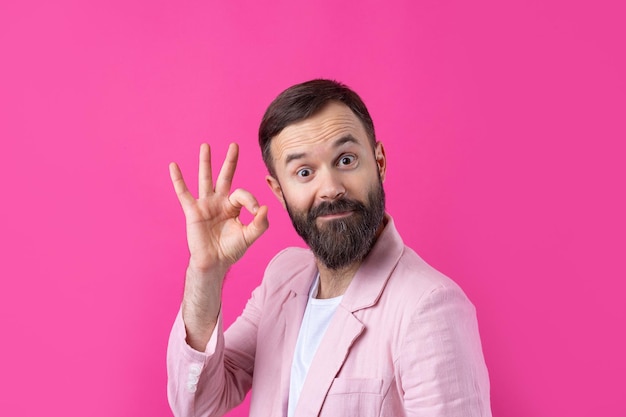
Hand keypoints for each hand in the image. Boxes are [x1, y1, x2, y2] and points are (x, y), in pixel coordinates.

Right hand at [169, 143, 268, 348]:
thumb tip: (265, 208)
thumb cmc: (231, 250)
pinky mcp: (193, 211)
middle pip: (225, 176)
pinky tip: (173, 166)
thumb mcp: (249, 237)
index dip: (250, 200)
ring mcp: (205, 204)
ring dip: (206, 162)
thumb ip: (260, 224)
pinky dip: (178, 180)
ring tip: (206, 146)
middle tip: (234, 145)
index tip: (255, 212)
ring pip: (205, 179)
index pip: (242, 194)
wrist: (214, 263)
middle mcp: (219, 201)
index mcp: (233, 206)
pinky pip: (184, 193)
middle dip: (230, 161)